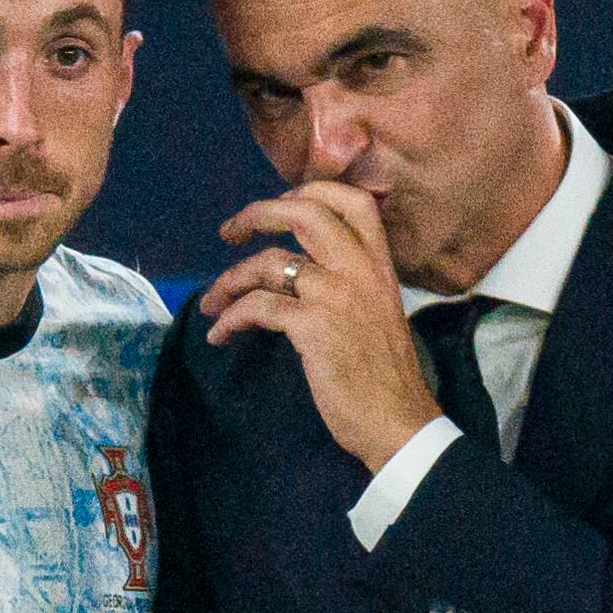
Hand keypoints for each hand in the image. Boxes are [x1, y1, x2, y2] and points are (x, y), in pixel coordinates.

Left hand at [197, 182, 438, 471]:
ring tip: (212, 304)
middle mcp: (359, 270)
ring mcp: (335, 295)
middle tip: (228, 232)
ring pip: (269, 264)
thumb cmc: (386, 377)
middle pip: (304, 212)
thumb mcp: (378, 313)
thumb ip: (350, 284)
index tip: (279, 206)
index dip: (309, 191)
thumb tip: (302, 274)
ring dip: (229, 281)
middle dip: (257, 214)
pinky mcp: (313, 327)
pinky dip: (231, 319)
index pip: (352, 201)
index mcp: (379, 264)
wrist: (399, 421)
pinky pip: (258, 306)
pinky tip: (221, 335)